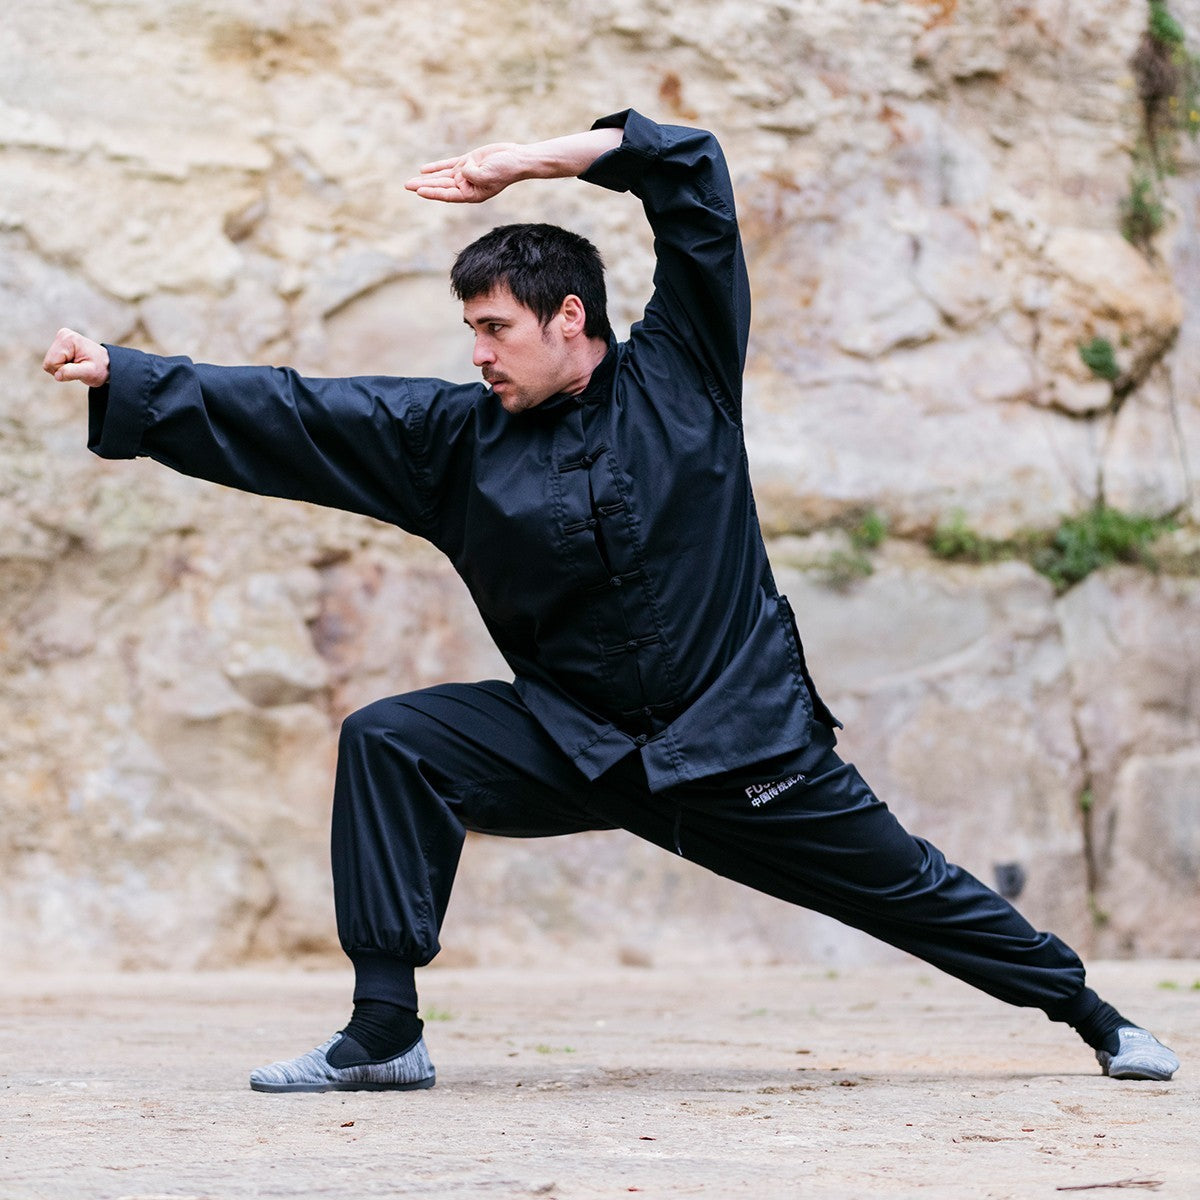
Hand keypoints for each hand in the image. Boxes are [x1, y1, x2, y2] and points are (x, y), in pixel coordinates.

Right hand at [43, 328, 109, 386]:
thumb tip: (57, 375)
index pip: (52, 363)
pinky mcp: (60, 343)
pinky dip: (62, 366)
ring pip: (49, 363)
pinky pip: (52, 361)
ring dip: (63, 368)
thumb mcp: (89, 372)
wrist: (107, 364)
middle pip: (48, 363)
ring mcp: (61, 338)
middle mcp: (63, 335)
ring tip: (78, 365)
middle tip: (78, 368)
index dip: (64, 370)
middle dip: (62, 370)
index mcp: (68, 339)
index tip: (79, 368)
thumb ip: (72, 373)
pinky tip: (74, 363)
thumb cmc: (100, 368)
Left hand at [405, 142, 528, 203]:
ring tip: (411, 182)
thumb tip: (461, 170)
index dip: (433, 192)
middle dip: (424, 186)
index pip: (448, 194)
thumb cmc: (505, 169)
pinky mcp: (467, 162)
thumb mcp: (488, 173)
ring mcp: (466, 174)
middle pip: (441, 186)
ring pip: (442, 177)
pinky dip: (436, 167)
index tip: (418, 191)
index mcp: (472, 193)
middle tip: (407, 186)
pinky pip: (448, 165)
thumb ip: (473, 174)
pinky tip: (424, 170)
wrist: (516, 158)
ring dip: (427, 179)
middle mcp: (466, 186)